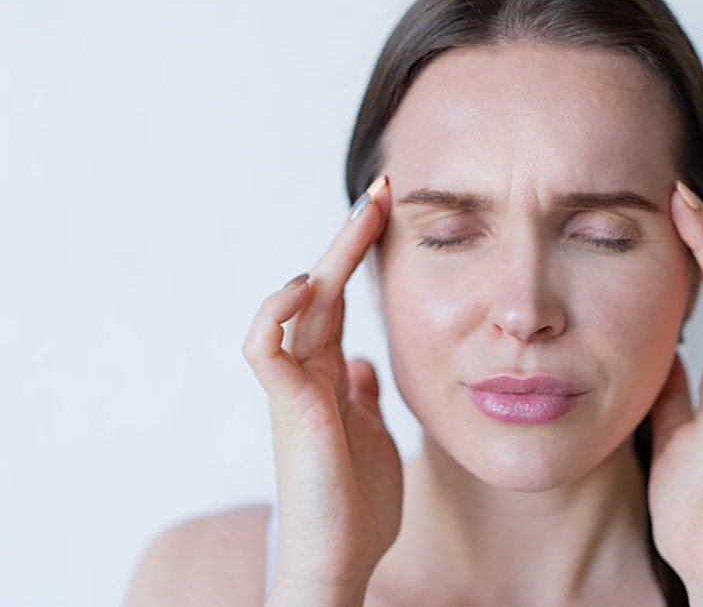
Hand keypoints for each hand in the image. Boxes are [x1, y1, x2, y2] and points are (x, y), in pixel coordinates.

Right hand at [242, 175, 399, 605]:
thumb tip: (364, 365)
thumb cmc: (355, 506)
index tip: (389, 210)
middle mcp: (309, 373)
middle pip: (322, 287)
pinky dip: (276, 313)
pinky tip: (306, 287)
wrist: (340, 561)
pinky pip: (266, 350)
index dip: (360, 254)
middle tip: (381, 189)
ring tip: (361, 219)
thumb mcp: (374, 434)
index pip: (340, 298)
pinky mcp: (288, 409)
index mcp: (331, 375)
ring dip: (326, 258)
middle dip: (349, 237)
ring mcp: (295, 388)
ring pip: (296, 305)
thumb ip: (363, 395)